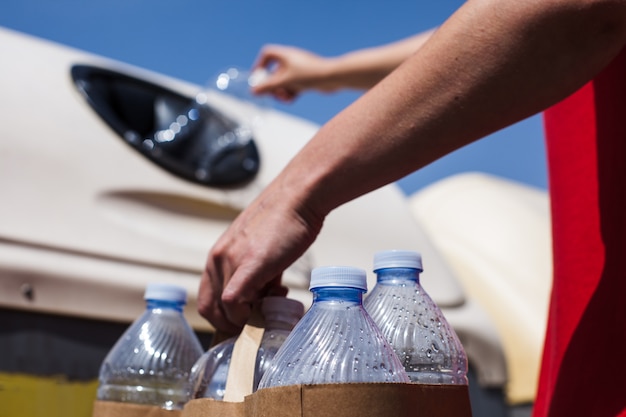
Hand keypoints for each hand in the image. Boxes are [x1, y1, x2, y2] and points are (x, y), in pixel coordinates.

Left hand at [198, 180, 322, 333]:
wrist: (298, 198)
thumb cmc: (285, 221)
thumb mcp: (260, 251)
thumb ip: (255, 275)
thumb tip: (261, 299)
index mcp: (217, 256)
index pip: (207, 301)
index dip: (226, 317)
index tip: (249, 317)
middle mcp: (218, 259)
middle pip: (211, 310)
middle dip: (235, 323)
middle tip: (260, 319)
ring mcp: (231, 262)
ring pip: (222, 309)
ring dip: (246, 318)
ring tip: (273, 304)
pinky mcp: (248, 265)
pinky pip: (234, 302)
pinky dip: (248, 315)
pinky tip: (273, 303)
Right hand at [251, 44, 337, 101]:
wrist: (333, 78)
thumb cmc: (310, 75)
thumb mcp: (285, 83)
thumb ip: (268, 87)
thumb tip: (252, 91)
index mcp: (286, 55)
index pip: (267, 54)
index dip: (260, 65)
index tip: (258, 78)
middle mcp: (292, 60)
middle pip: (274, 72)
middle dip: (272, 85)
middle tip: (273, 95)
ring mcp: (299, 69)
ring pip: (284, 81)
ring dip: (282, 91)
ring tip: (285, 98)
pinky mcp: (306, 79)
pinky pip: (293, 86)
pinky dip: (291, 93)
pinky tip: (293, 99)